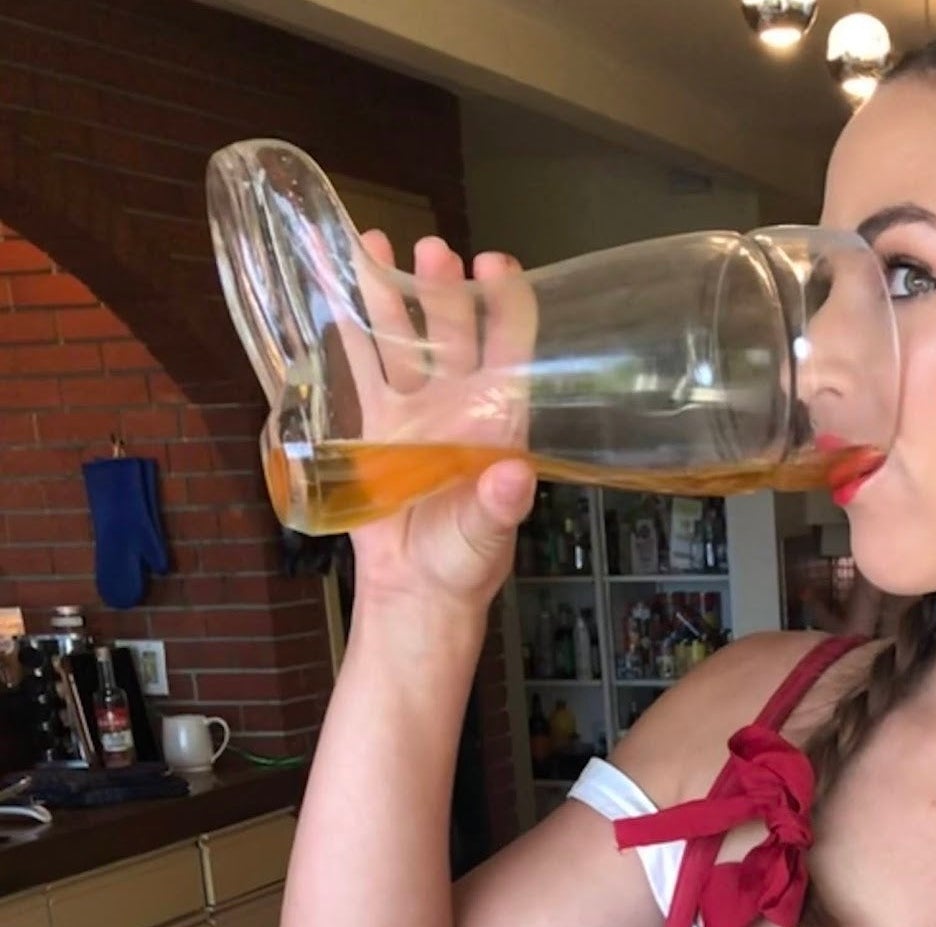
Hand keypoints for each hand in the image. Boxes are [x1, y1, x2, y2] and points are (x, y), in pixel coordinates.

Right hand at [343, 233, 539, 613]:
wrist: (415, 587)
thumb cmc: (464, 562)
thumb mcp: (486, 539)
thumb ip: (500, 507)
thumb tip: (515, 477)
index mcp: (498, 424)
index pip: (512, 354)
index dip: (509, 308)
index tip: (497, 267)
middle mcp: (458, 407)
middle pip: (454, 335)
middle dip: (444, 290)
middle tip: (433, 251)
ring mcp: (413, 411)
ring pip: (402, 340)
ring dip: (391, 294)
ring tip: (380, 243)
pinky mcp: (371, 423)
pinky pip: (357, 368)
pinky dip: (345, 330)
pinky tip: (334, 288)